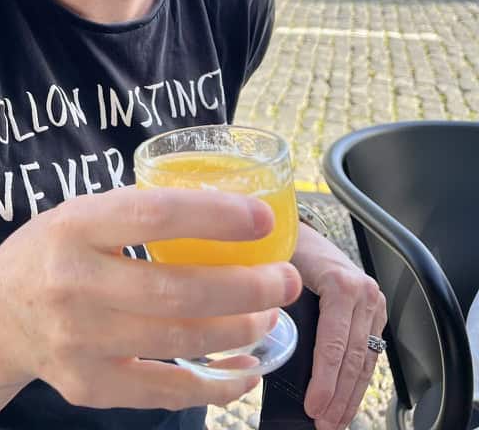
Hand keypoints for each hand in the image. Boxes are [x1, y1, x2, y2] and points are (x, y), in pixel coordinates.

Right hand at [0, 187, 302, 410]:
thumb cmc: (51, 253)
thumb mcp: (79, 213)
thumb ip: (136, 212)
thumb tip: (224, 207)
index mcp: (75, 226)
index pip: (155, 215)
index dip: (215, 217)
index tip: (262, 218)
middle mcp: (73, 283)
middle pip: (177, 290)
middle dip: (246, 287)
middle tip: (284, 281)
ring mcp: (79, 341)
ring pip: (179, 341)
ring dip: (239, 332)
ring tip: (269, 316)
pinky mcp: (88, 385)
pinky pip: (165, 390)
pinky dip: (214, 384)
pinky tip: (245, 369)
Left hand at [292, 225, 385, 429]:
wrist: (306, 232)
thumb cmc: (287, 247)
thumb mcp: (279, 268)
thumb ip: (277, 301)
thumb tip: (268, 343)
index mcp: (341, 284)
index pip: (334, 342)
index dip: (324, 380)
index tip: (313, 406)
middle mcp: (364, 293)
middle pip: (354, 357)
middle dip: (338, 396)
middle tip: (323, 423)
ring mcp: (373, 303)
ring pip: (366, 360)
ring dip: (351, 396)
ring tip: (335, 421)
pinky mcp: (375, 311)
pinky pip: (370, 352)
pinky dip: (358, 380)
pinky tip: (347, 400)